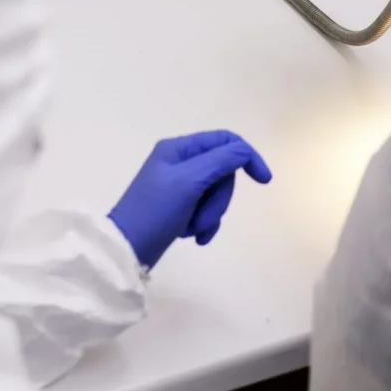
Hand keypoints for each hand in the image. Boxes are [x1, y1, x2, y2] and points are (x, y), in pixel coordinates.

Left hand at [109, 131, 272, 268]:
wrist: (127, 249)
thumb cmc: (155, 211)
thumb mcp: (190, 181)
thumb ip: (221, 160)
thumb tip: (244, 151)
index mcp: (180, 148)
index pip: (225, 141)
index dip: (247, 157)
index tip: (263, 180)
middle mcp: (180, 161)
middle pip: (222, 172)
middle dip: (219, 198)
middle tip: (203, 216)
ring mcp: (179, 185)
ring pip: (216, 194)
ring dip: (210, 214)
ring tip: (192, 229)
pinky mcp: (179, 207)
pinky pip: (206, 210)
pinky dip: (204, 224)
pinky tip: (192, 238)